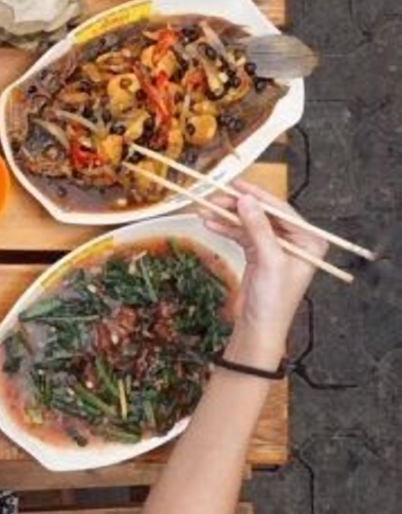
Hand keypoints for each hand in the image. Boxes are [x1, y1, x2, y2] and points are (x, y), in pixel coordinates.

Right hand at [200, 181, 323, 355]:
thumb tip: (246, 200)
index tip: (237, 185)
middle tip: (214, 198)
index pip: (282, 211)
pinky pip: (241, 234)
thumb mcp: (269, 261)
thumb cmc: (274, 300)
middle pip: (263, 214)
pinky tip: (209, 224)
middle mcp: (295, 242)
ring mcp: (275, 247)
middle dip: (237, 207)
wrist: (259, 328)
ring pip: (248, 223)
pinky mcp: (258, 254)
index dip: (258, 197)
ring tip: (204, 211)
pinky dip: (225, 229)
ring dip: (226, 217)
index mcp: (309, 241)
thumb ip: (259, 228)